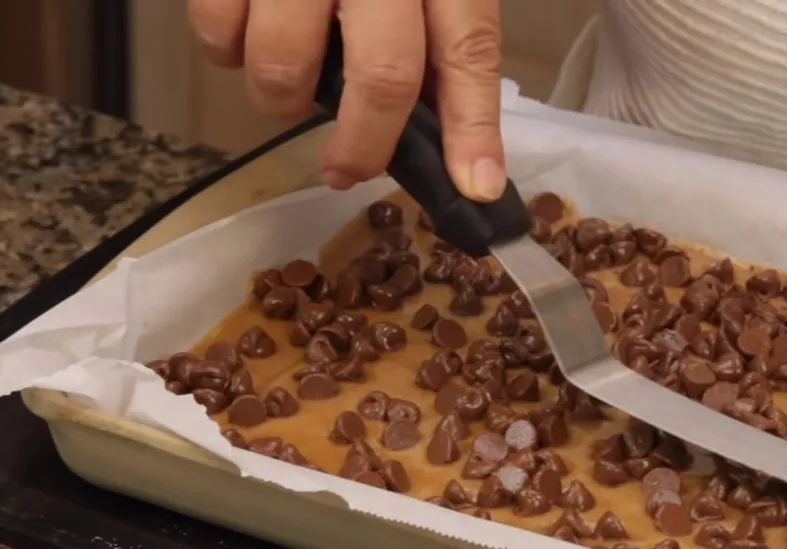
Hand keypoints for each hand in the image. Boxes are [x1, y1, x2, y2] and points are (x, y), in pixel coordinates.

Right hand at [187, 0, 505, 199]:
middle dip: (364, 145)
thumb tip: (451, 130)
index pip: (468, 51)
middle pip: (382, 75)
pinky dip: (228, 53)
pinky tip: (245, 30)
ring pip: (286, 64)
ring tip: (289, 84)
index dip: (473, 128)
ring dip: (282, 100)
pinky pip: (218, 32)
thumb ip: (438, 29)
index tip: (475, 187)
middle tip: (347, 170)